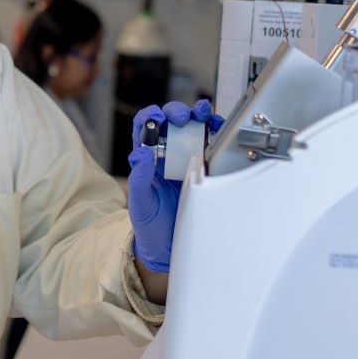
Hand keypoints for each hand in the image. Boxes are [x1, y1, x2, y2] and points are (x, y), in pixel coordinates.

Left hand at [127, 100, 221, 273]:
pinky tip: (218, 130)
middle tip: (182, 117)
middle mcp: (166, 155)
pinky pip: (211, 147)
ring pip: (192, 130)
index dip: (149, 116)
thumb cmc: (149, 223)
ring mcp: (186, 160)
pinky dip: (215, 134)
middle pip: (170, 123)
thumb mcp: (140, 201)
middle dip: (176, 112)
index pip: (143, 127)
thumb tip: (140, 153)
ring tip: (204, 115)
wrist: (170, 245)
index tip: (157, 116)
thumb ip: (139, 178)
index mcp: (146, 159)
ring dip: (199, 116)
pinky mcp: (204, 169)